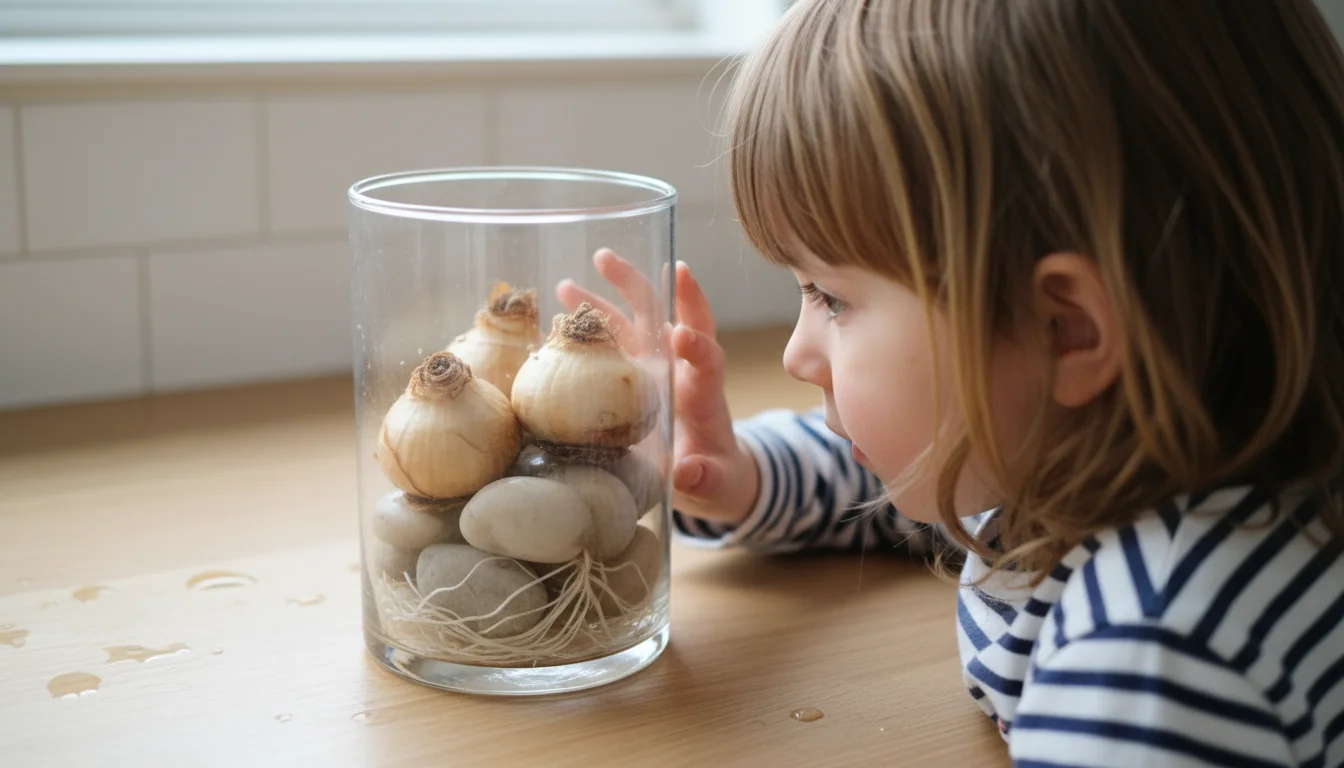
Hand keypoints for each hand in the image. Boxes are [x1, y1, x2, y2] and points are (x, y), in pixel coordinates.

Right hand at [557, 249, 758, 525]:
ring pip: (631, 324)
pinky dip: (589, 333)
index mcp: (705, 393)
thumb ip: (704, 478)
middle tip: (604, 259)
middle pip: (664, 314)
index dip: (697, 343)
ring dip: (602, 301)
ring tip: (566, 285)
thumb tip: (687, 472)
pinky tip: (559, 323)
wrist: (713, 473)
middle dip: (637, 285)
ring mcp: (655, 369)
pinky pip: (613, 347)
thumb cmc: (717, 476)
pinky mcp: (635, 377)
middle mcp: (680, 368)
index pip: (707, 359)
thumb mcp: (716, 485)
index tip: (679, 334)